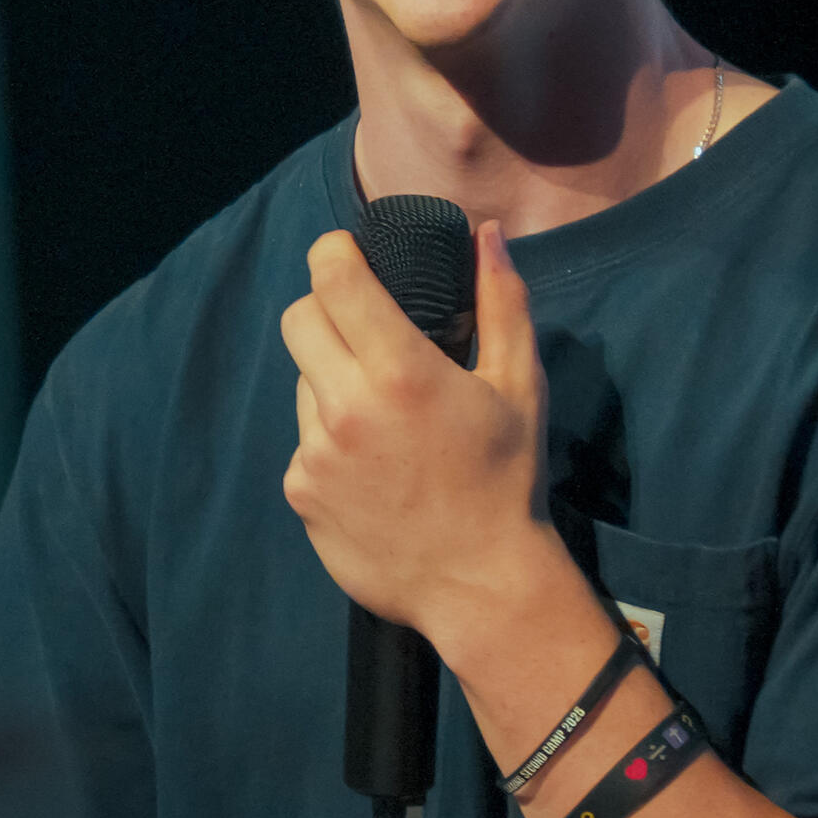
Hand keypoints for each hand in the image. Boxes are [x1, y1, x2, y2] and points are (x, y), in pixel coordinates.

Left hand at [278, 218, 554, 651]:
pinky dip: (330, 441)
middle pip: (297, 319)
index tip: (348, 256)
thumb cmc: (508, 479)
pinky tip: (375, 468)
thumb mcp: (519, 385)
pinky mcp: (300, 492)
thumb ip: (502, 301)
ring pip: (302, 383)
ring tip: (385, 417)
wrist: (480, 584)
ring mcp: (316, 453)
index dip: (334, 254)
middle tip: (363, 330)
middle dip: (326, 311)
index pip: (333, 279)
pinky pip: (304, 442)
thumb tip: (485, 233)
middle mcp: (347, 407)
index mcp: (401, 371)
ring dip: (331, 381)